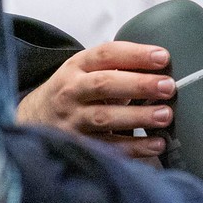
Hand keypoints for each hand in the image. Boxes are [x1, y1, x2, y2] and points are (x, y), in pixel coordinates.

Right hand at [17, 41, 172, 161]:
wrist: (34, 117)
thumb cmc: (74, 90)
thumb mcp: (85, 69)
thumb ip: (116, 66)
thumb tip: (162, 69)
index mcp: (77, 66)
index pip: (106, 54)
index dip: (135, 55)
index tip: (163, 57)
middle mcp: (72, 91)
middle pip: (104, 85)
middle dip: (139, 85)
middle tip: (168, 87)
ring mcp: (72, 120)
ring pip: (104, 118)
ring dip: (138, 117)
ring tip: (165, 115)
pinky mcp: (77, 145)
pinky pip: (107, 147)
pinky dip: (134, 147)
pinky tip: (156, 144)